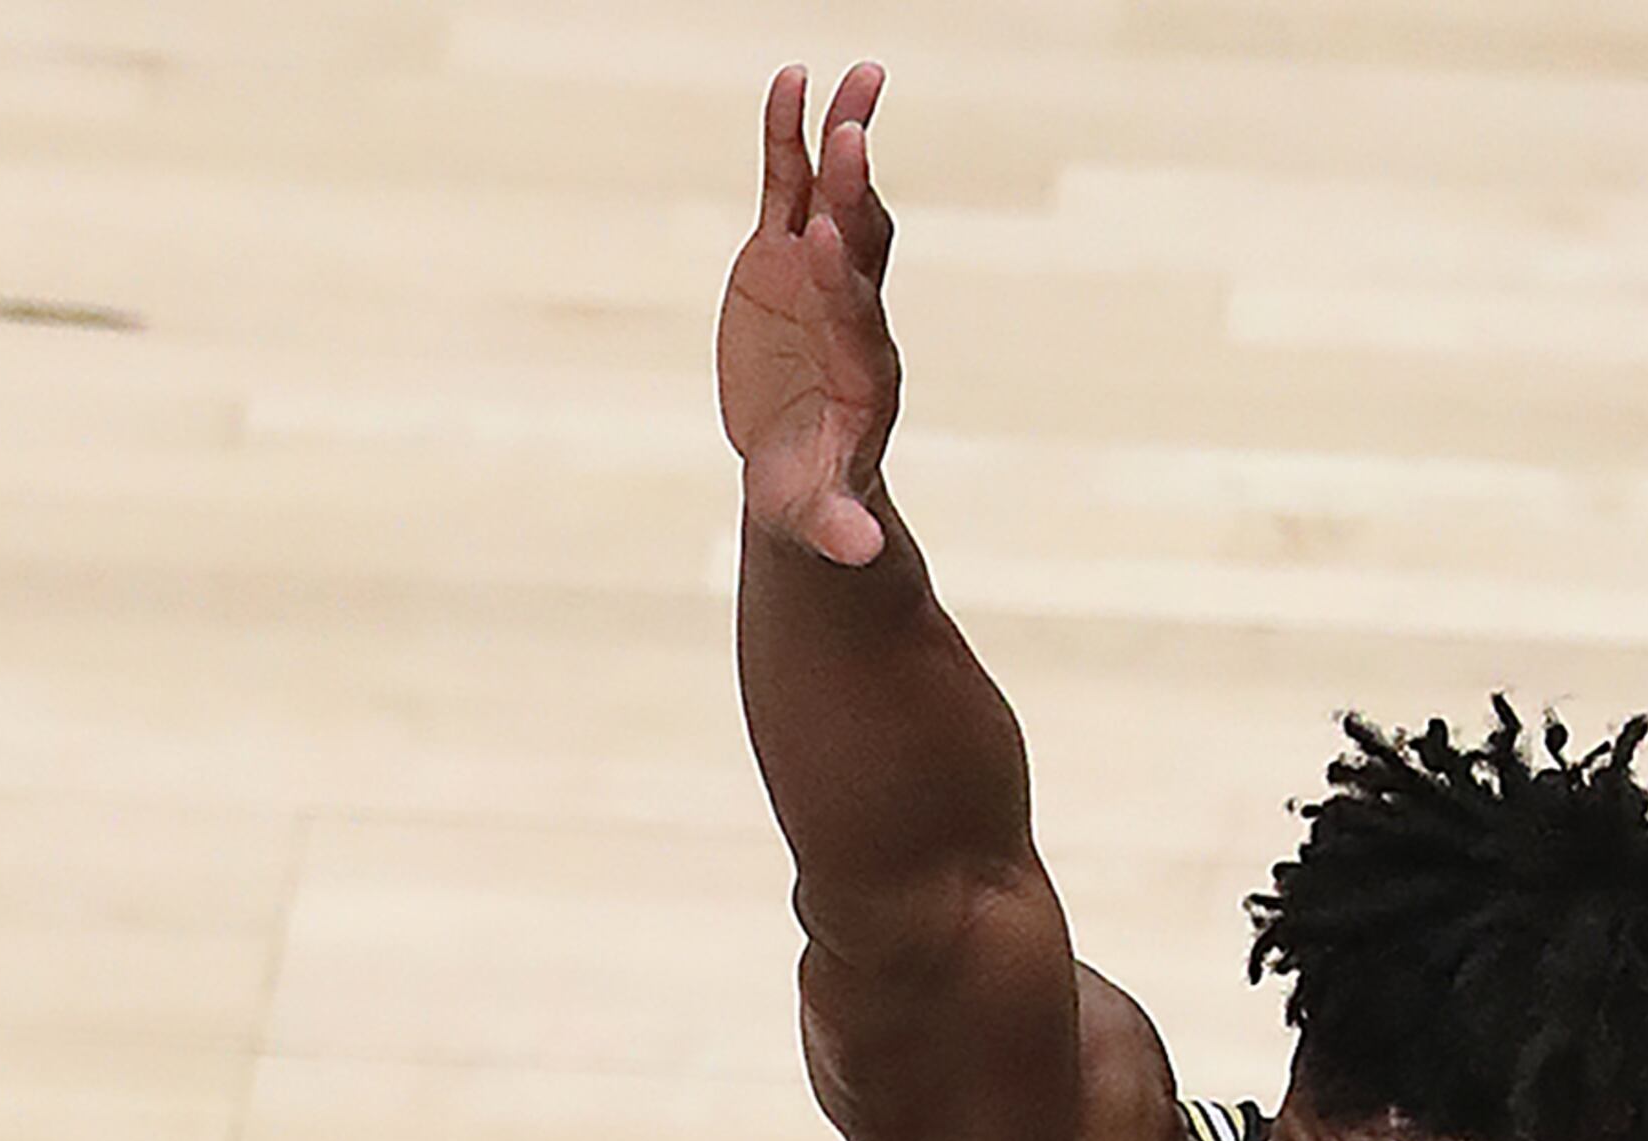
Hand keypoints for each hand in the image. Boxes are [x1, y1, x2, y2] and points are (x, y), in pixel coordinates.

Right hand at [719, 62, 899, 565]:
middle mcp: (851, 310)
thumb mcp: (819, 520)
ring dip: (845, 141)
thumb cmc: (810, 502)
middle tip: (853, 137)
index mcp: (862, 370)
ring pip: (838, 199)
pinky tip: (791, 82)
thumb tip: (863, 554)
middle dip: (855, 196)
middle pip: (860, 245)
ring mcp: (819, 275)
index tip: (822, 244)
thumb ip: (841, 528)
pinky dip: (790, 138)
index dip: (839, 283)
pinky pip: (790, 188)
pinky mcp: (784, 256)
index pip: (855, 318)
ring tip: (855, 80)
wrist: (799, 470)